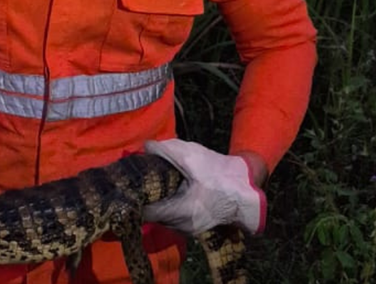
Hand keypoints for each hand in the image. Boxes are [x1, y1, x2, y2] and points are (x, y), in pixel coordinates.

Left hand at [142, 139, 266, 235]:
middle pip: (151, 215)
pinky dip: (166, 205)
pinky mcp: (193, 226)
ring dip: (155, 201)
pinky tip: (167, 190)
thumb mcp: (191, 156)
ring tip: (151, 183)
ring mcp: (188, 229)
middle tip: (138, 179)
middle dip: (144, 197)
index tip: (129, 182)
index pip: (145, 211)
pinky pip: (172, 217)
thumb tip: (144, 147)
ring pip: (161, 217)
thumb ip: (165, 150)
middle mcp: (181, 226)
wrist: (246, 188)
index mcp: (180, 212)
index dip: (135, 196)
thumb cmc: (219, 173)